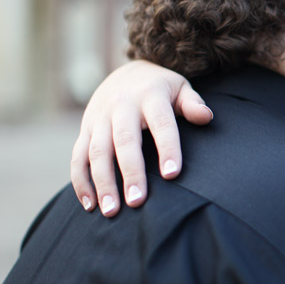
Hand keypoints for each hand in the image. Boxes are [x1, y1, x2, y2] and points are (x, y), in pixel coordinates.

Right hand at [70, 60, 212, 215]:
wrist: (128, 72)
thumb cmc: (163, 90)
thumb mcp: (181, 89)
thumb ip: (193, 104)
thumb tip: (206, 117)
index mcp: (150, 97)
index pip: (161, 124)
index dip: (167, 148)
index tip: (172, 175)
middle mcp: (121, 106)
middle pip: (124, 141)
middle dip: (130, 173)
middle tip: (138, 202)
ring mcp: (100, 118)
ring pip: (97, 152)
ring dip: (102, 182)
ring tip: (112, 211)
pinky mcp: (85, 128)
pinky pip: (78, 156)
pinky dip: (81, 181)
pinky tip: (90, 205)